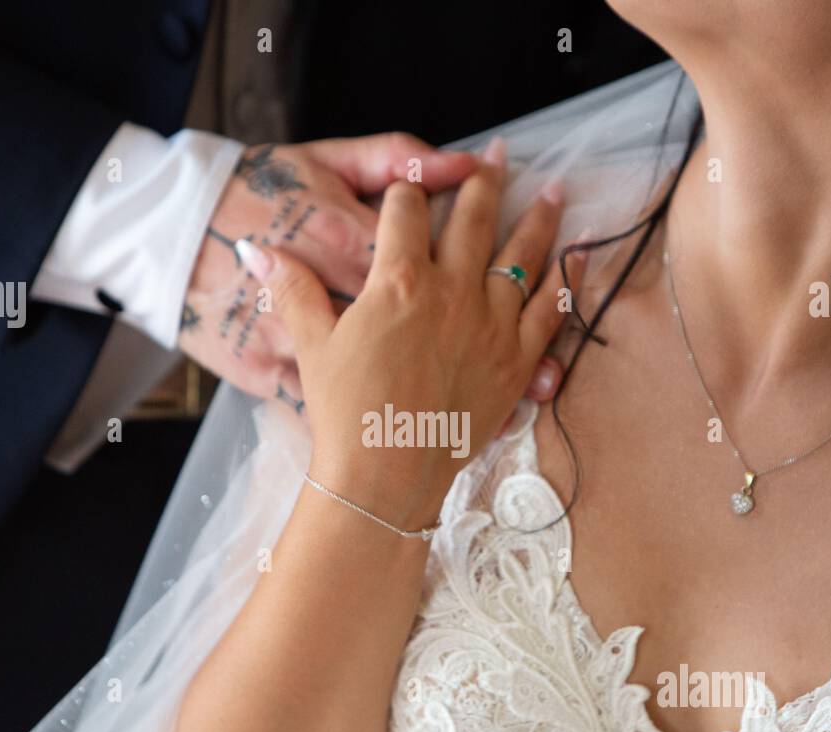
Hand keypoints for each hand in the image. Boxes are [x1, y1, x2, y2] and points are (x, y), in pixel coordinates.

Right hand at [238, 137, 588, 528]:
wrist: (385, 476)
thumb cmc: (345, 412)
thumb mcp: (311, 344)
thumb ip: (293, 289)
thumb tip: (256, 249)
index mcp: (399, 280)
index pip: (405, 212)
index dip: (406, 191)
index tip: (413, 180)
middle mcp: (453, 291)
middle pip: (475, 219)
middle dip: (485, 181)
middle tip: (497, 155)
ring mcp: (491, 324)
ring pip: (523, 255)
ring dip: (539, 217)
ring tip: (554, 189)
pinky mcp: (517, 361)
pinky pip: (549, 311)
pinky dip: (563, 283)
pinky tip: (574, 261)